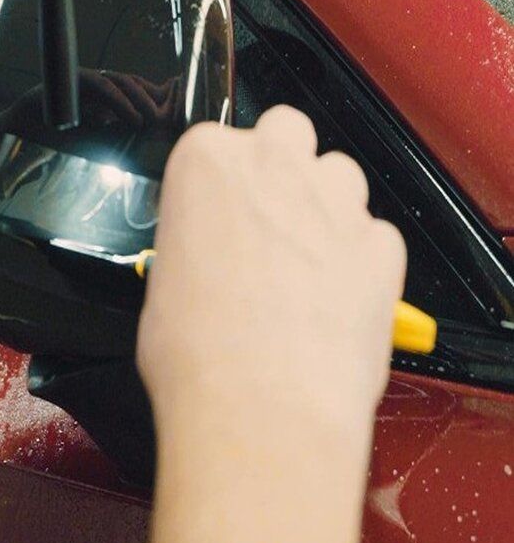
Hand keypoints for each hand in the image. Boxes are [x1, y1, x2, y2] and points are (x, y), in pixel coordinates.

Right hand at [131, 107, 405, 542]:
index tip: (217, 214)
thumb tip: (202, 262)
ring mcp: (335, 203)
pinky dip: (361, 257)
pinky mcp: (381, 248)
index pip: (215, 140)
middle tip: (263, 218)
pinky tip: (333, 297)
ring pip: (340, 173)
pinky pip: (376, 235)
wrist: (261, 411)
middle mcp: (275, 166)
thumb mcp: (161, 282)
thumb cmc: (198, 357)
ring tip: (301, 262)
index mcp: (207, 161)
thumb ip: (192, 244)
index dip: (218, 183)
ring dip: (324, 204)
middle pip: (287, 131)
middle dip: (280, 165)